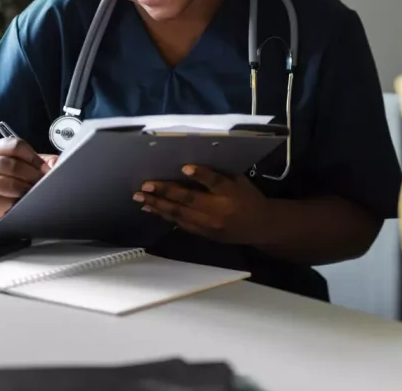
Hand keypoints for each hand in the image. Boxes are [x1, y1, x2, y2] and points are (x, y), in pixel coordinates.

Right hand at [0, 138, 50, 223]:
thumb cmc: (9, 178)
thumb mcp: (23, 164)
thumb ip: (40, 161)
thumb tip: (56, 163)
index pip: (17, 145)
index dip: (34, 158)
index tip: (46, 169)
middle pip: (13, 165)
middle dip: (33, 175)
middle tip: (43, 182)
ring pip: (8, 183)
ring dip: (26, 188)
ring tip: (34, 191)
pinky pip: (4, 199)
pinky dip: (17, 200)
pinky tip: (23, 200)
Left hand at [133, 165, 271, 243]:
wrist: (260, 227)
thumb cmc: (249, 197)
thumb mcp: (240, 181)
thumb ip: (220, 175)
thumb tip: (191, 167)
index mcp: (232, 193)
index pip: (215, 182)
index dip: (201, 175)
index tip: (184, 167)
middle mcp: (219, 210)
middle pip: (190, 200)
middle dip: (165, 192)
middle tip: (145, 186)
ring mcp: (210, 225)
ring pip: (180, 214)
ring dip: (158, 206)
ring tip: (140, 199)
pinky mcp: (205, 235)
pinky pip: (182, 224)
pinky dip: (165, 216)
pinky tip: (152, 210)